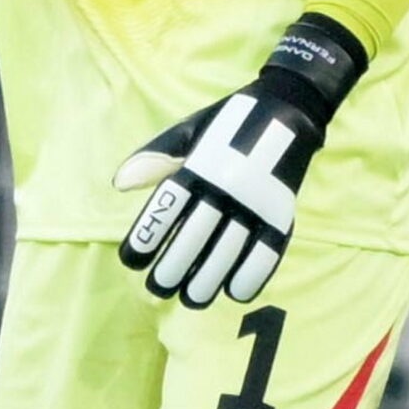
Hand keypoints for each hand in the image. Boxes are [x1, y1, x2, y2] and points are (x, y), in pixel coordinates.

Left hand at [113, 15, 365, 307]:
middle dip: (173, 268)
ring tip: (189, 299)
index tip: (130, 261)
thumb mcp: (187, 132)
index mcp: (199, 166)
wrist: (288, 109)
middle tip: (156, 289)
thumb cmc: (226, 126)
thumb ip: (155, 158)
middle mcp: (228, 186)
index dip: (146, 238)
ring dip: (208, 280)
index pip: (166, 208)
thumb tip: (120, 184)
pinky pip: (268, 252)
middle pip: (196, 237)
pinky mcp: (283, 212)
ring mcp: (257, 201)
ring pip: (229, 251)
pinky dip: (251, 276)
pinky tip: (233, 292)